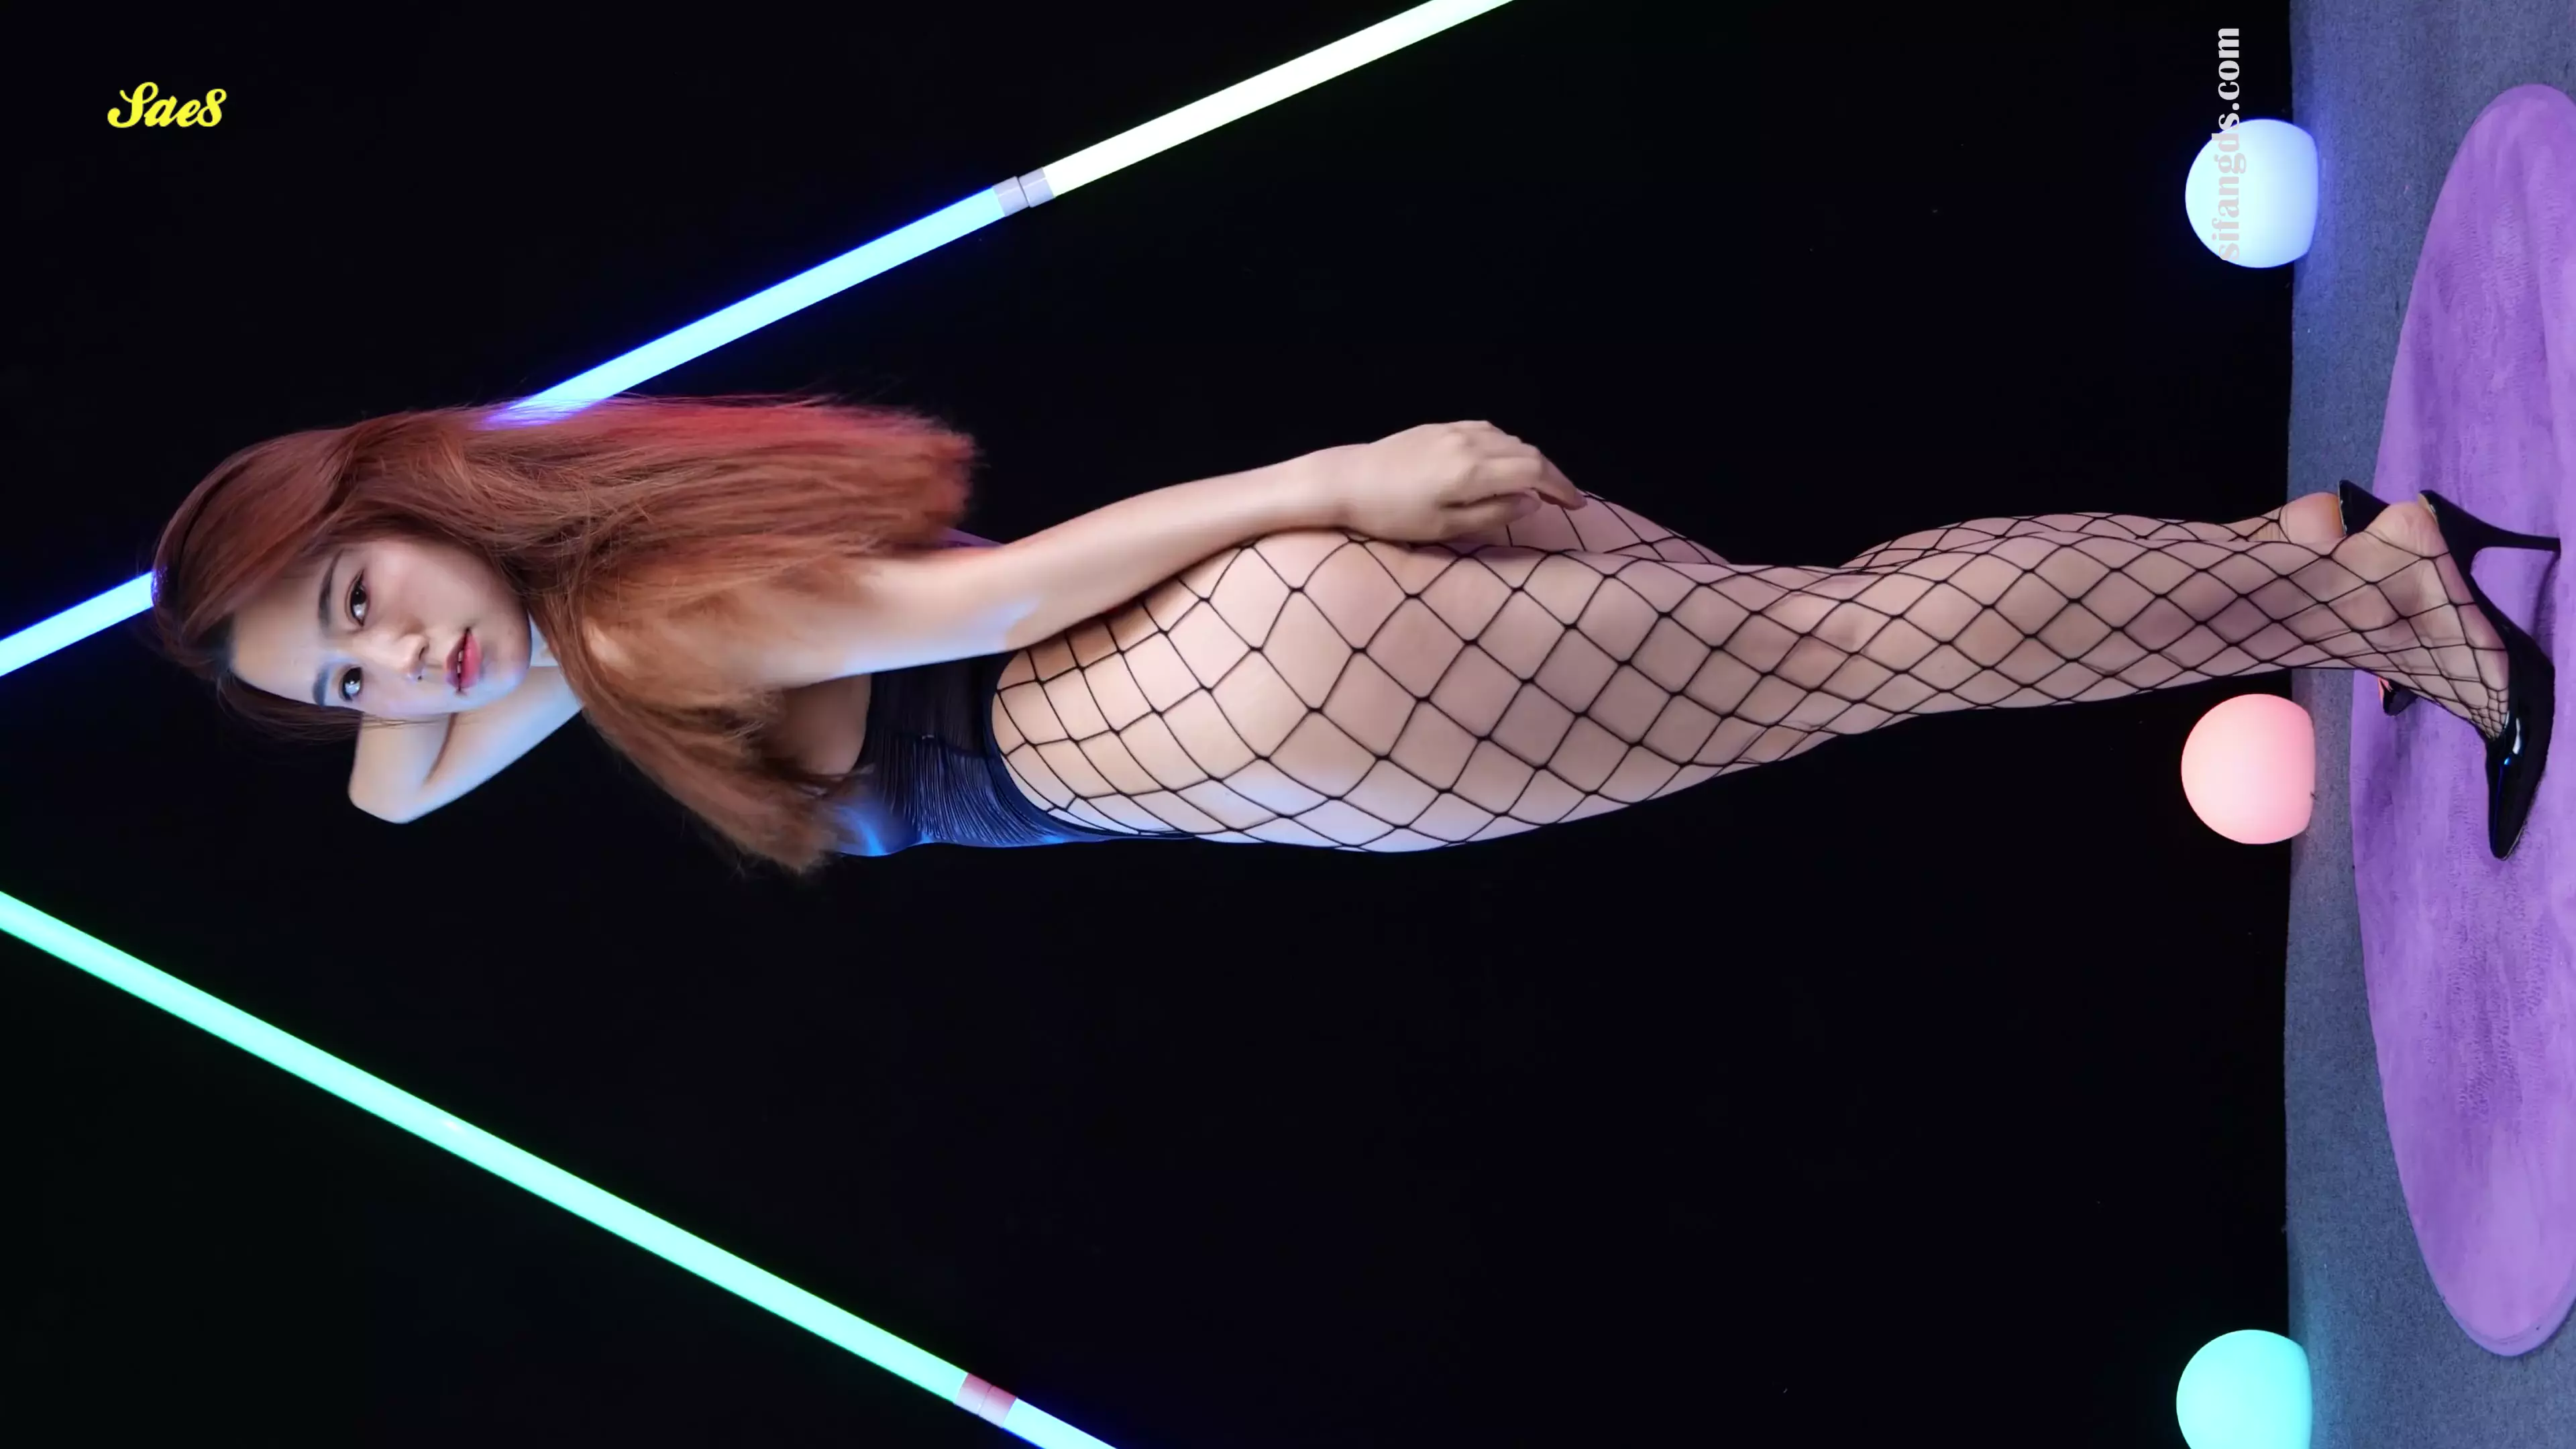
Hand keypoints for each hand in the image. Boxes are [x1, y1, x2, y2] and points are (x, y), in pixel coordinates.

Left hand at [1309, 421, 1587, 542]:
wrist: (1344, 481)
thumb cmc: (1391, 515)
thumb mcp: (1445, 527)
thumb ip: (1493, 513)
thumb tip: (1531, 502)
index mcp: (1474, 470)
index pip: (1536, 471)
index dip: (1562, 488)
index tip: (1577, 506)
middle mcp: (1470, 443)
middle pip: (1527, 452)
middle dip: (1551, 475)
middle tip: (1562, 500)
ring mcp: (1453, 431)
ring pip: (1508, 440)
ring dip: (1529, 460)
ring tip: (1536, 486)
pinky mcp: (1439, 427)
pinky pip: (1487, 431)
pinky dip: (1506, 447)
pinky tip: (1503, 462)